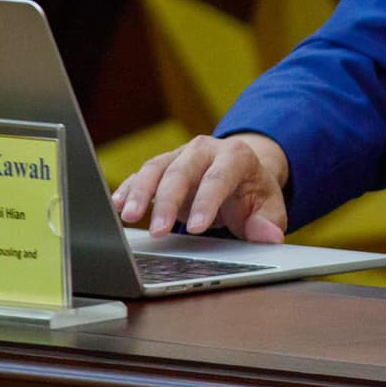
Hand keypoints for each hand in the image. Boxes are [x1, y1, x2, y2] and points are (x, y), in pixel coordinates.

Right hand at [111, 132, 289, 241]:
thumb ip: (268, 222)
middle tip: (157, 231)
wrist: (240, 174)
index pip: (219, 178)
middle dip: (167, 201)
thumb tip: (269, 236)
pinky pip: (140, 175)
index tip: (197, 228)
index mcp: (235, 157)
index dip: (207, 202)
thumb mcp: (269, 207)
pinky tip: (116, 205)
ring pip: (156, 168)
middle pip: (182, 171)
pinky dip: (128, 189)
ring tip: (127, 217)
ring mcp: (179, 156)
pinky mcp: (161, 167)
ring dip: (140, 192)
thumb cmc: (252, 195)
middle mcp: (205, 150)